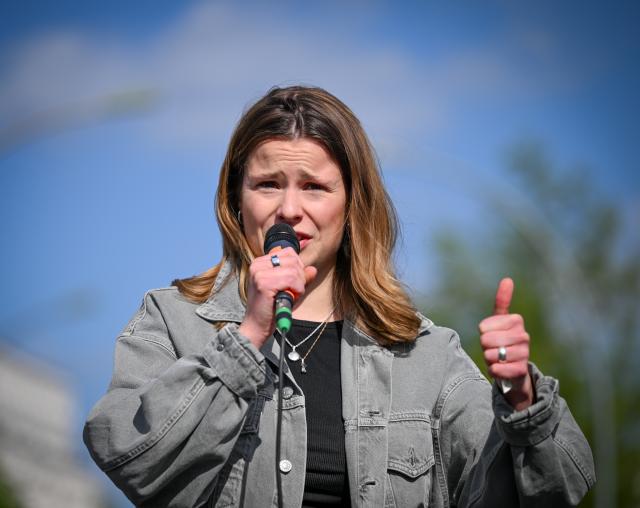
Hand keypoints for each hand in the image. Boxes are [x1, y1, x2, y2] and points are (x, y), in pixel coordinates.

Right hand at [239, 248, 316, 348]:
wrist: (257, 327)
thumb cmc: (271, 308)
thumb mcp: (288, 289)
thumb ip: (300, 278)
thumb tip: (312, 269)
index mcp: (260, 263)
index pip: (289, 253)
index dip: (297, 267)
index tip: (294, 283)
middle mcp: (257, 264)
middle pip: (293, 259)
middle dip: (300, 276)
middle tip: (293, 291)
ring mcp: (259, 273)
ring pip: (293, 270)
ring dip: (299, 285)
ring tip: (290, 295)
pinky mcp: (263, 283)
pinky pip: (291, 279)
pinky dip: (296, 289)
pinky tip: (290, 297)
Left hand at [478, 278, 533, 410]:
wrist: (514, 369)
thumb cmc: (502, 340)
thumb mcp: (499, 320)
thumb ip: (502, 301)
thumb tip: (508, 279)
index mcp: (516, 320)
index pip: (483, 327)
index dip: (483, 333)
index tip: (491, 334)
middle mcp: (523, 335)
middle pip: (486, 340)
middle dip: (485, 346)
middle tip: (494, 348)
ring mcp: (524, 353)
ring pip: (491, 355)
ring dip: (489, 359)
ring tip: (498, 358)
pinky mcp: (521, 370)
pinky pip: (497, 369)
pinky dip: (493, 370)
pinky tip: (500, 369)